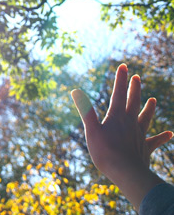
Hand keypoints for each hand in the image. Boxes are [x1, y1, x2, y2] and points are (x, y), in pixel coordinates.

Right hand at [71, 64, 172, 209]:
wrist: (126, 172)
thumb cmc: (105, 151)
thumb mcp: (91, 129)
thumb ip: (85, 109)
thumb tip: (75, 90)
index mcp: (117, 117)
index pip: (118, 94)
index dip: (120, 79)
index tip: (123, 66)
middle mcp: (130, 122)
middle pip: (134, 102)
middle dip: (134, 89)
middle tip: (137, 77)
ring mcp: (139, 134)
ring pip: (145, 117)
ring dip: (149, 108)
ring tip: (153, 100)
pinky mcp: (144, 148)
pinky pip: (154, 141)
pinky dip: (162, 137)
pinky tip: (170, 134)